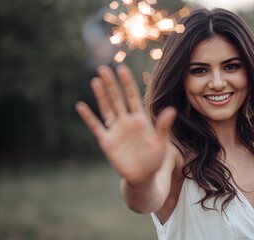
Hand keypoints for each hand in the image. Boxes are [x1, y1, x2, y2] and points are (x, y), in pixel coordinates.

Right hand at [75, 65, 176, 184]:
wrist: (142, 176)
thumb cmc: (154, 159)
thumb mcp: (160, 142)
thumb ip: (163, 126)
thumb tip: (172, 110)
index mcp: (140, 119)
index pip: (132, 97)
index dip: (127, 83)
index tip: (122, 69)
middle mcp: (126, 121)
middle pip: (117, 99)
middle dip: (111, 84)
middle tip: (103, 68)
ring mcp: (116, 130)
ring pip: (106, 108)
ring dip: (101, 95)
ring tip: (95, 80)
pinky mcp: (107, 141)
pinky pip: (96, 126)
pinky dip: (88, 117)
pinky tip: (81, 106)